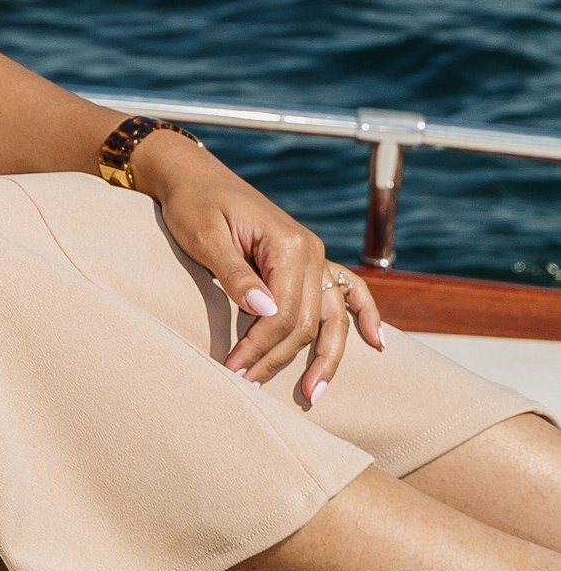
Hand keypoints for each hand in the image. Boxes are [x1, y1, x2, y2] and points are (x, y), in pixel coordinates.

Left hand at [134, 135, 386, 407]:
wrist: (193, 175)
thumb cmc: (193, 203)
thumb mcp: (204, 235)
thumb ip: (235, 273)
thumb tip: (266, 312)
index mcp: (290, 244)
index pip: (285, 313)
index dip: (260, 346)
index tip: (233, 370)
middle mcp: (312, 251)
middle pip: (306, 322)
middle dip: (277, 358)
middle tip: (246, 385)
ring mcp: (315, 256)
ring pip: (331, 317)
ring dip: (325, 357)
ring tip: (313, 395)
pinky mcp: (309, 260)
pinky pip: (347, 290)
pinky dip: (365, 315)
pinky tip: (377, 343)